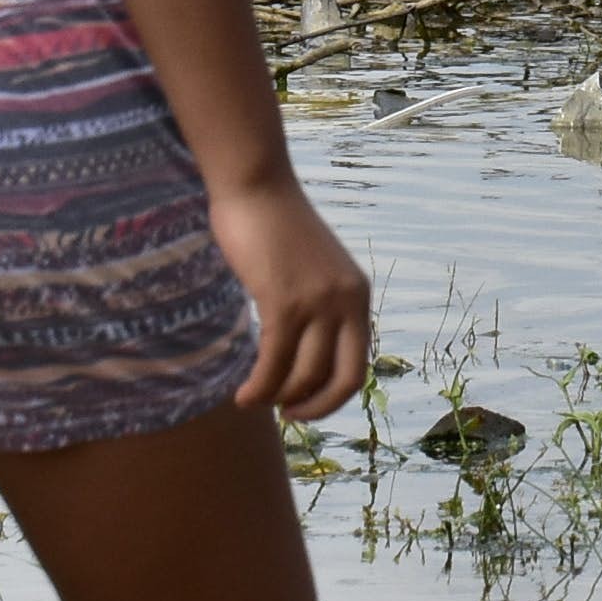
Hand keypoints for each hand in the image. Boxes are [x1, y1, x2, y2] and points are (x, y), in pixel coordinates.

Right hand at [211, 179, 369, 420]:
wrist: (256, 187)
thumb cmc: (276, 227)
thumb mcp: (313, 270)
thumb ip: (319, 305)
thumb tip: (305, 353)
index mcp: (358, 295)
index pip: (358, 366)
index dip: (332, 397)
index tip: (303, 405)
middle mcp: (347, 301)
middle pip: (342, 380)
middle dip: (314, 408)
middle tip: (285, 413)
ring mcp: (318, 302)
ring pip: (303, 376)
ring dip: (275, 399)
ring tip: (251, 400)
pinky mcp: (284, 301)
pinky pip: (274, 363)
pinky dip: (258, 388)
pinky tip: (242, 395)